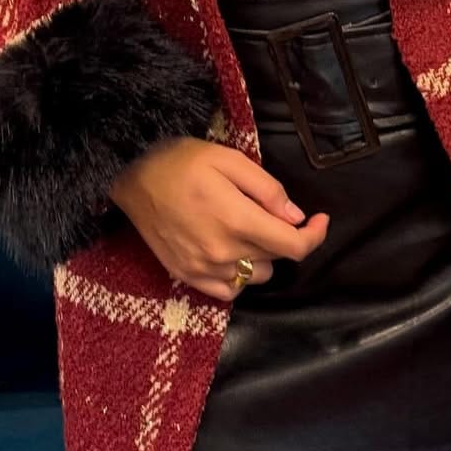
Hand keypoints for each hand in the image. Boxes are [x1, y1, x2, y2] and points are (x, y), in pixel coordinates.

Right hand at [109, 137, 329, 302]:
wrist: (131, 175)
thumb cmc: (182, 161)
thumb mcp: (231, 160)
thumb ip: (268, 191)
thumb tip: (296, 218)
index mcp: (238, 221)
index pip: (294, 247)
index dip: (315, 235)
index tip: (319, 220)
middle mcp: (223, 253)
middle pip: (276, 258)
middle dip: (282, 235)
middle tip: (267, 209)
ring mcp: (203, 270)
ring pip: (255, 276)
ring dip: (261, 255)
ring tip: (245, 228)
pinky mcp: (187, 276)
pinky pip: (229, 290)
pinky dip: (238, 276)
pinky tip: (231, 252)